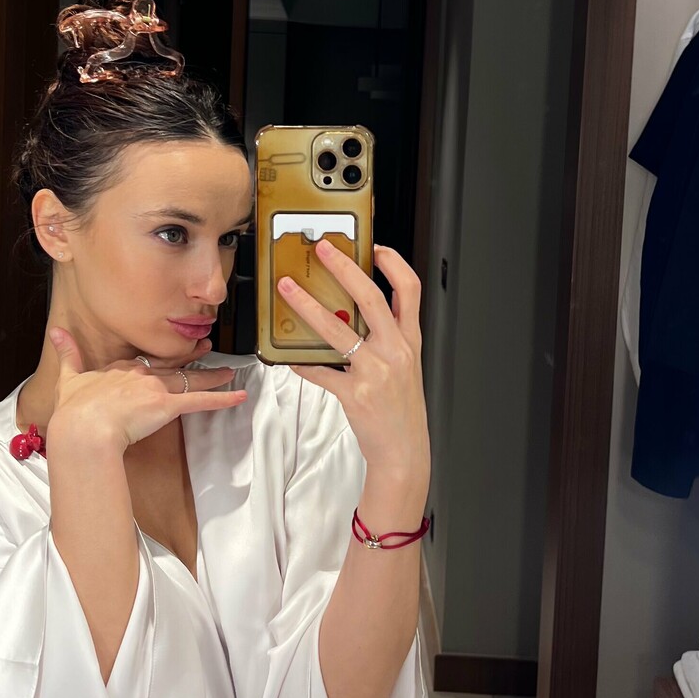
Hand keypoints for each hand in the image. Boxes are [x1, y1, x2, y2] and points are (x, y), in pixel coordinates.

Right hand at [45, 329, 246, 455]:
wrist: (83, 427)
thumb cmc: (75, 410)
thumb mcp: (69, 379)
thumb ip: (68, 354)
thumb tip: (58, 333)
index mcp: (120, 369)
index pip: (145, 360)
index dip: (159, 357)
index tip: (169, 353)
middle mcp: (141, 374)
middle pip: (172, 364)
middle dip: (191, 357)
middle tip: (207, 347)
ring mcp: (156, 388)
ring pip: (190, 380)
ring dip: (212, 376)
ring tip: (229, 371)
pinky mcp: (168, 405)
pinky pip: (201, 401)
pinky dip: (222, 398)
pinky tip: (239, 395)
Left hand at [277, 243, 429, 492]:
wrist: (404, 451)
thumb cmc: (401, 409)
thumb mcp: (405, 367)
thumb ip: (388, 339)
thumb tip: (355, 314)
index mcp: (409, 341)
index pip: (409, 289)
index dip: (392, 263)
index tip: (373, 246)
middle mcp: (396, 351)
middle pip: (371, 298)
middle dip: (344, 268)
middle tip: (322, 250)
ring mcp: (375, 372)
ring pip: (337, 329)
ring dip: (308, 306)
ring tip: (288, 291)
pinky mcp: (354, 394)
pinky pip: (321, 371)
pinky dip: (302, 363)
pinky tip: (289, 357)